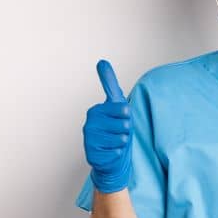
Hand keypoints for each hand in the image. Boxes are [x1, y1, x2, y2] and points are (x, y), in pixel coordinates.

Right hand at [83, 60, 131, 192]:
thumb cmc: (116, 127)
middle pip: (123, 125)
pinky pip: (115, 153)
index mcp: (95, 111)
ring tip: (117, 142)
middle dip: (127, 130)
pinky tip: (113, 152)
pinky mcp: (92, 156)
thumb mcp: (115, 103)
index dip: (127, 115)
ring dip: (123, 142)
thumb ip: (109, 83)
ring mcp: (89, 141)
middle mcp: (89, 125)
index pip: (122, 109)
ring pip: (120, 140)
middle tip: (120, 132)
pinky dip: (118, 153)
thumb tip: (102, 61)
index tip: (123, 117)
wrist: (111, 156)